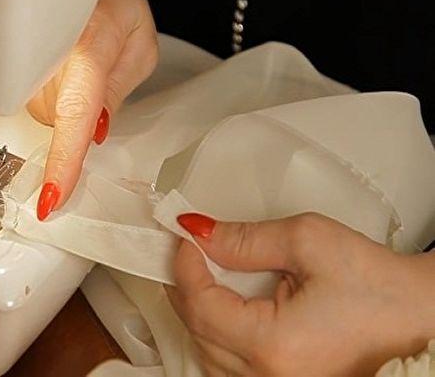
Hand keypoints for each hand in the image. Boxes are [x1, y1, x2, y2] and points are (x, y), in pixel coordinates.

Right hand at [28, 0, 157, 220]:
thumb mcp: (140, 41)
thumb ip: (121, 90)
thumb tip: (93, 134)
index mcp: (88, 44)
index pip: (73, 114)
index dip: (63, 159)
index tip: (52, 196)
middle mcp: (43, 46)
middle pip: (50, 117)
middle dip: (73, 106)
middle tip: (88, 63)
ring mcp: (14, 46)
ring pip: (33, 108)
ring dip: (55, 94)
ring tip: (67, 49)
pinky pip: (21, 91)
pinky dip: (38, 84)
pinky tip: (47, 52)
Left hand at [167, 212, 434, 375]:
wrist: (421, 316)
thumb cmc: (379, 285)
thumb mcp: (308, 242)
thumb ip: (244, 238)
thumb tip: (199, 232)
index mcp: (272, 345)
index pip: (200, 305)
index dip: (184, 265)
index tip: (184, 236)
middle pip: (197, 331)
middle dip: (186, 285)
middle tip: (189, 249)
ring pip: (207, 354)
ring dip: (198, 312)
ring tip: (203, 274)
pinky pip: (229, 367)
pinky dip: (217, 336)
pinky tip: (223, 307)